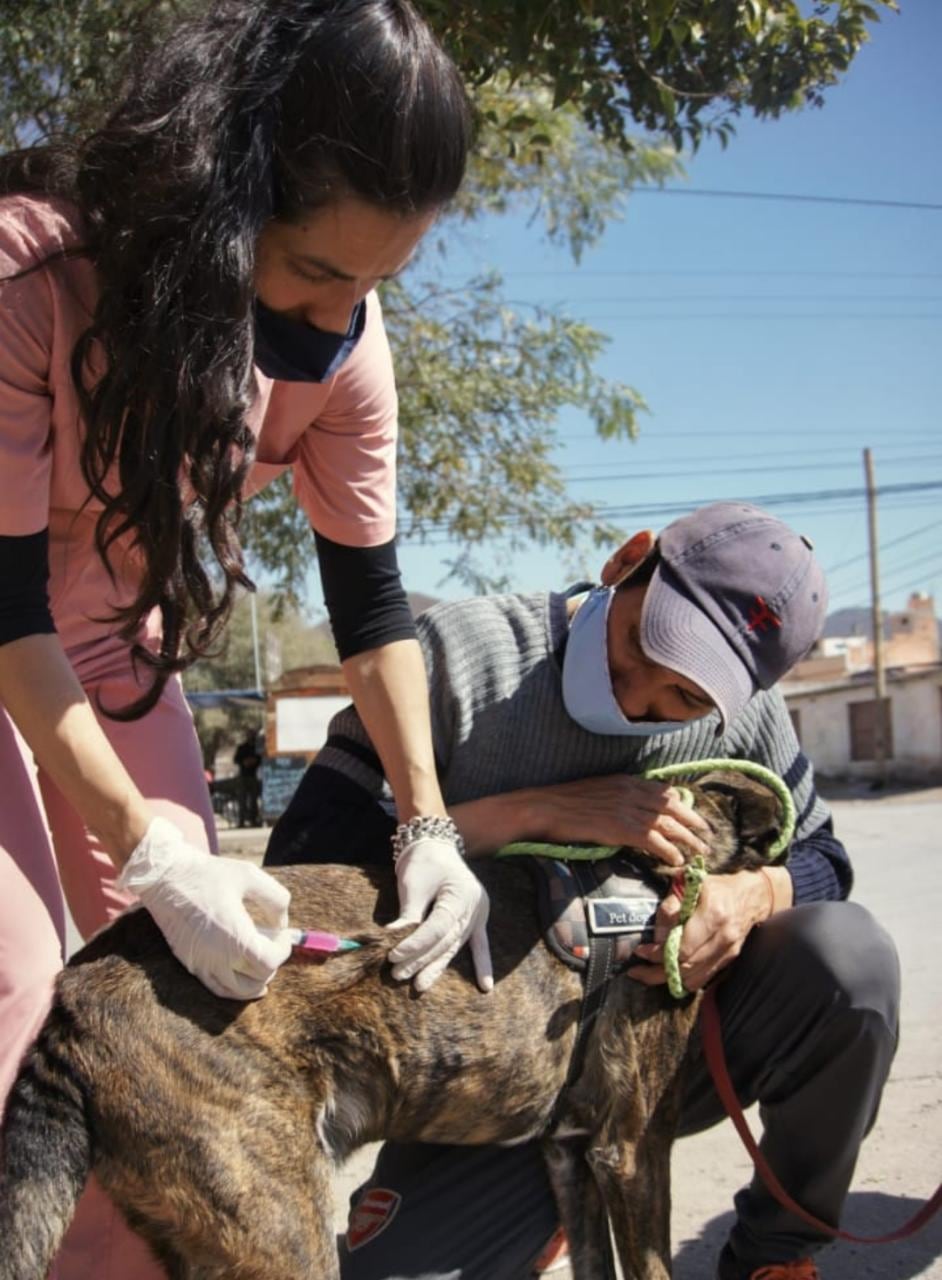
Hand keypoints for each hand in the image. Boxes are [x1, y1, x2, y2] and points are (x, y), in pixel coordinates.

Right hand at [118, 817, 292, 999]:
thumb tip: (282, 923)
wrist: (164, 876)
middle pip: (257, 979)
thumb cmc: (208, 873)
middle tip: (272, 941)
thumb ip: (276, 899)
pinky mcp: (190, 964)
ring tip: (262, 961)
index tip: (282, 933)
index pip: (269, 962)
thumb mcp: (250, 875)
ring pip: (237, 991)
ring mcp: (201, 964)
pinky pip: (216, 988)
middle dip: (271, 961)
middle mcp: (217, 958)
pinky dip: (234, 988)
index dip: (282, 949)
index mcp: (234, 937)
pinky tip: (244, 977)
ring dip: (255, 981)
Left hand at [388, 835, 492, 993]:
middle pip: (445, 941)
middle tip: (397, 974)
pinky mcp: (476, 919)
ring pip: (456, 946)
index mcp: (461, 894)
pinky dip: (482, 964)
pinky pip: (479, 945)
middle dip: (421, 959)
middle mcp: (474, 907)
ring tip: (419, 985)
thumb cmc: (423, 862)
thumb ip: (408, 915)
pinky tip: (486, 986)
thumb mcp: (413, 885)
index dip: (415, 944)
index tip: (393, 955)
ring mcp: (478, 914)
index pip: (436, 928)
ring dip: (438, 967)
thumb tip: (393, 942)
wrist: (436, 845)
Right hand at [526, 774, 712, 866]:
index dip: (684, 806)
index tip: (694, 817)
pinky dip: (668, 851)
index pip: (664, 792)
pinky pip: (654, 840)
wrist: (545, 807)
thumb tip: (632, 809)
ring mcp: (627, 809)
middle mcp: (631, 792)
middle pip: (673, 808)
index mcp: (626, 781)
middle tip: (707, 837)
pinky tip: (676, 861)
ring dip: (688, 840)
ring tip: (699, 853)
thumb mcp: (597, 791)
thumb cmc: (564, 803)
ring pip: (668, 825)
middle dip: (693, 823)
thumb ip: (619, 797)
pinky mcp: (620, 828)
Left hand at [629, 870, 771, 991]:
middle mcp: (723, 937)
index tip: (641, 951)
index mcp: (713, 915)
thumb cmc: (717, 886)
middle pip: (686, 966)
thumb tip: (656, 934)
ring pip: (693, 978)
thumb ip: (671, 906)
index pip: (683, 947)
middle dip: (657, 970)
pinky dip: (684, 980)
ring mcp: (729, 951)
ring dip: (668, 979)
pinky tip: (669, 974)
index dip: (658, 953)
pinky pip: (703, 979)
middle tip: (636, 970)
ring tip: (647, 975)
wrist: (753, 896)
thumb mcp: (691, 884)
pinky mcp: (729, 959)